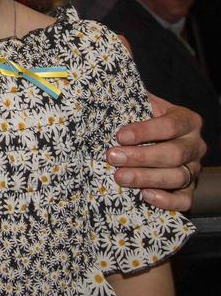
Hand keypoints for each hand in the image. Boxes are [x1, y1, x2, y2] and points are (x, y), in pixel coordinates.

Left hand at [107, 93, 205, 210]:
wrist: (157, 139)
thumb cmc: (143, 120)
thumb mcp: (141, 106)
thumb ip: (130, 100)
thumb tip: (101, 94)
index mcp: (186, 120)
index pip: (170, 125)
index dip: (145, 131)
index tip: (120, 136)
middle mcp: (195, 145)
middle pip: (174, 153)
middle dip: (140, 157)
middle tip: (113, 157)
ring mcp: (194, 169)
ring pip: (178, 176)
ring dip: (146, 178)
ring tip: (120, 177)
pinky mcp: (190, 189)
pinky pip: (185, 200)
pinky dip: (166, 200)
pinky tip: (145, 195)